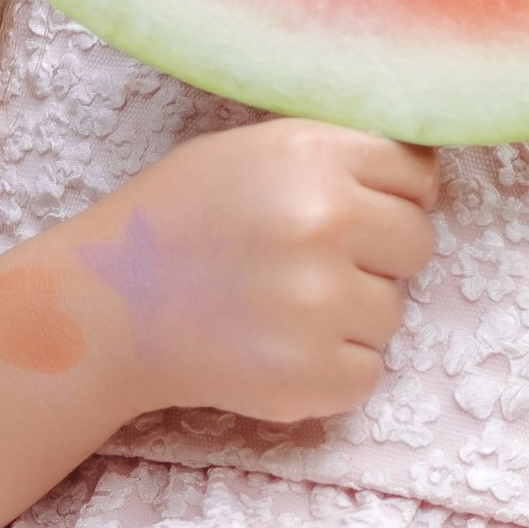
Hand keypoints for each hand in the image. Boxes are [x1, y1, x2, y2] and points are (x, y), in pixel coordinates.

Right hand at [68, 122, 436, 425]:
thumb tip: (424, 173)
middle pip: (417, 242)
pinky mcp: (312, 375)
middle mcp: (323, 222)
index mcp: (312, 155)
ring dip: (348, 314)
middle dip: (375, 254)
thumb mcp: (250, 151)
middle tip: (307, 261)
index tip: (353, 210)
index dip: (388, 195)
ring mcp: (320, 304)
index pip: (416, 173)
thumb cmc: (178, 221)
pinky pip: (367, 371)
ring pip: (391, 311)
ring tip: (276, 305)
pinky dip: (330, 368)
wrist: (104, 310)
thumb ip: (334, 155)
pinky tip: (274, 346)